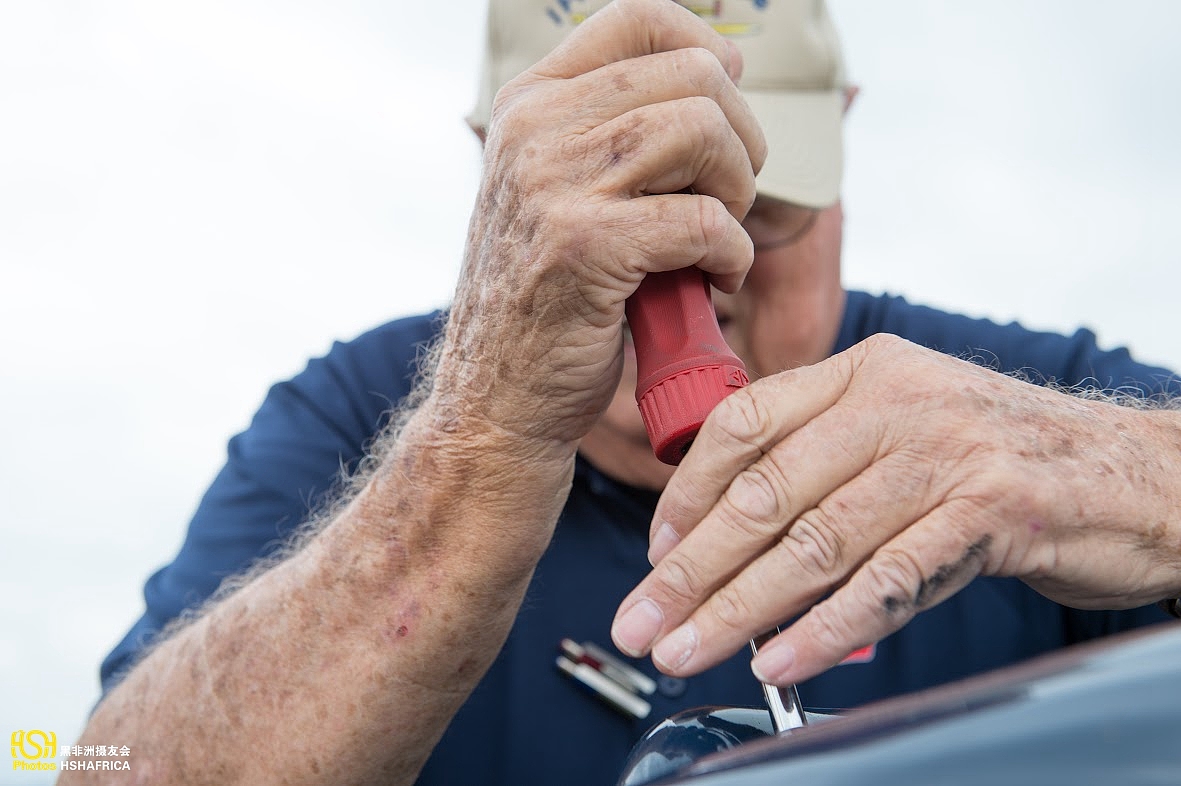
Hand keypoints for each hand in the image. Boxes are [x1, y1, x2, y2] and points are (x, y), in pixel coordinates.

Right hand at [436, 0, 766, 452]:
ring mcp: (552, 182)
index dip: (708, 46)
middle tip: (725, 199)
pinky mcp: (583, 245)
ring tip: (717, 239)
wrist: (497, 398)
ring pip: (704, 133)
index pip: (639, 18)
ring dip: (735, 194)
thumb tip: (719, 78)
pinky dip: (730, 256)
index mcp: (529, 103)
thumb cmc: (546, 298)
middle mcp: (534, 128)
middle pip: (695, 76)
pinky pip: (704, 221)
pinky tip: (712, 280)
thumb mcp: (556, 191)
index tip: (728, 100)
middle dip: (740, 141)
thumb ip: (609, 131)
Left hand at [611, 334, 1180, 685]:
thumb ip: (825, 461)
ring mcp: (944, 454)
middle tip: (642, 621)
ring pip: (815, 543)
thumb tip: (729, 539)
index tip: (655, 550)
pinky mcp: (989, 512)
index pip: (745, 423)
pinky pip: (886, 580)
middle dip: (692, 567)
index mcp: (863, 372)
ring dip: (739, 609)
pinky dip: (825, 630)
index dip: (688, 490)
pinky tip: (779, 661)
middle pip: (766, 493)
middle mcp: (896, 402)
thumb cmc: (999, 457)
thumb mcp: (905, 427)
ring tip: (688, 650)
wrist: (1128, 475)